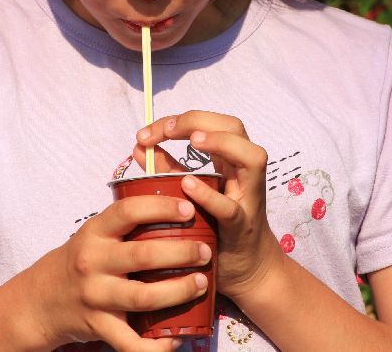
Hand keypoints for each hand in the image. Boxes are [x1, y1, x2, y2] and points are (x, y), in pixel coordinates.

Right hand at [28, 194, 211, 350]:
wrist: (41, 300)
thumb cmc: (79, 261)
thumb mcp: (94, 234)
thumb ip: (125, 222)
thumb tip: (174, 202)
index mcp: (95, 232)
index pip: (128, 211)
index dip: (160, 207)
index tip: (188, 208)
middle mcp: (93, 261)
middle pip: (143, 255)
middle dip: (181, 253)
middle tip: (205, 252)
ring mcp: (95, 295)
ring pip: (143, 297)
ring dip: (178, 292)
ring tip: (201, 284)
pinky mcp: (97, 325)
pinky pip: (130, 342)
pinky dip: (156, 346)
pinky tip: (176, 339)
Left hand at [132, 111, 285, 302]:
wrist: (247, 271)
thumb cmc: (218, 227)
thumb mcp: (191, 193)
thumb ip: (168, 168)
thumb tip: (139, 146)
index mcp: (230, 161)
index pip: (210, 123)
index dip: (179, 119)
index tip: (146, 132)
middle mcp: (244, 173)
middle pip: (235, 127)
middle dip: (199, 120)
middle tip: (167, 130)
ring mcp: (248, 199)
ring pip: (252, 158)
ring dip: (221, 143)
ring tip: (193, 140)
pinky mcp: (242, 228)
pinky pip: (230, 208)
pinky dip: (209, 194)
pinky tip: (187, 185)